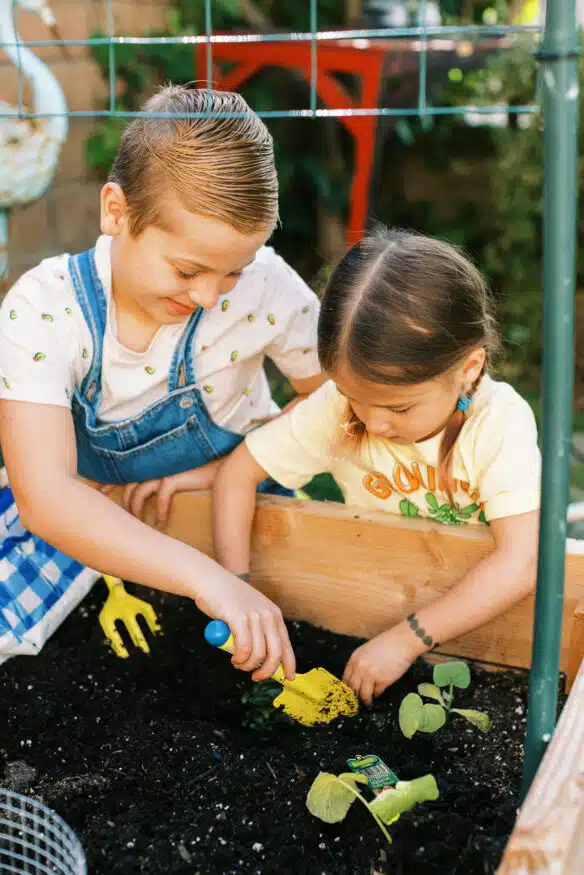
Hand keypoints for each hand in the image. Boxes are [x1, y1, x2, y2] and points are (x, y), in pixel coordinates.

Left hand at [98, 461, 220, 526]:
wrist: (226, 463)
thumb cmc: (204, 469)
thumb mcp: (180, 473)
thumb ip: (166, 479)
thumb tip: (154, 498)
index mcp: (154, 461)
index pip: (126, 470)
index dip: (111, 480)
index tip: (100, 491)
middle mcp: (155, 463)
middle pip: (127, 482)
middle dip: (117, 499)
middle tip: (113, 515)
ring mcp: (164, 469)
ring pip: (139, 491)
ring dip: (136, 509)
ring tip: (139, 523)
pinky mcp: (175, 476)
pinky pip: (161, 495)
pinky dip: (159, 509)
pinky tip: (161, 522)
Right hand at [196, 568, 295, 682]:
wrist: (210, 580)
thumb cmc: (228, 599)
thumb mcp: (251, 612)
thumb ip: (258, 631)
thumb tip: (262, 659)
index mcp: (274, 614)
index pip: (287, 644)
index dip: (289, 664)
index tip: (288, 678)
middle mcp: (267, 615)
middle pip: (276, 653)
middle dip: (267, 671)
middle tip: (256, 677)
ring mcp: (253, 616)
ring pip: (258, 653)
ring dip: (247, 665)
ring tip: (239, 664)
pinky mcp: (238, 618)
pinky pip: (244, 648)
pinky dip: (239, 658)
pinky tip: (234, 658)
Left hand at [343, 622, 425, 705]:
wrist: (403, 641)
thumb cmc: (388, 644)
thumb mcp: (367, 651)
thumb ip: (360, 663)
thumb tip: (357, 679)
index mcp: (354, 658)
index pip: (345, 678)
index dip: (347, 688)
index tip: (350, 694)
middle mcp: (359, 667)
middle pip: (352, 688)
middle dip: (355, 697)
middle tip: (357, 702)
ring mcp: (370, 675)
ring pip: (364, 695)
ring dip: (366, 700)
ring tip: (369, 703)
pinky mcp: (382, 681)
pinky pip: (377, 693)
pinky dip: (378, 695)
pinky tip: (379, 695)